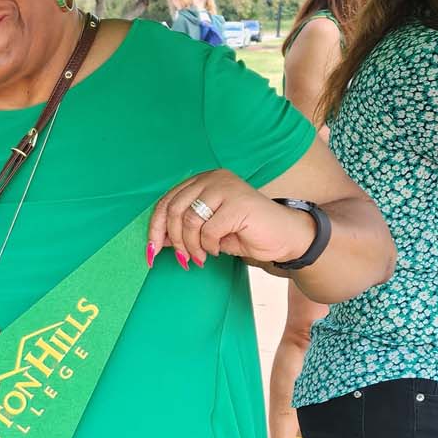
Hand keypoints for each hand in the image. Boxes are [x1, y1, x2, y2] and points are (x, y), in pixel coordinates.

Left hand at [147, 169, 315, 268]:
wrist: (285, 236)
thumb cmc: (246, 233)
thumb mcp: (207, 231)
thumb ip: (183, 230)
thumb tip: (155, 241)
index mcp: (203, 181)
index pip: (167, 201)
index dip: (155, 228)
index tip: (151, 251)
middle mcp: (213, 178)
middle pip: (174, 209)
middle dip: (173, 240)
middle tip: (182, 258)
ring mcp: (226, 188)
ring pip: (189, 220)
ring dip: (191, 246)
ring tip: (201, 257)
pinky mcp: (238, 203)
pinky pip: (209, 230)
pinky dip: (209, 246)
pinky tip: (218, 250)